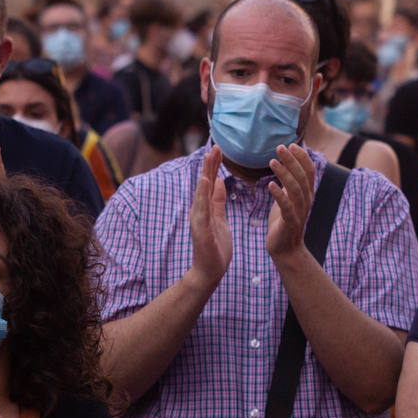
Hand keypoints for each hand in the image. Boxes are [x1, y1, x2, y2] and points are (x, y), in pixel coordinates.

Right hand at [190, 146, 232, 283]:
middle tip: (216, 146)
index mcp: (205, 207)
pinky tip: (206, 182)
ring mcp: (198, 219)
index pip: (210, 182)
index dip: (214, 166)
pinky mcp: (201, 229)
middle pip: (204, 183)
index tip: (219, 149)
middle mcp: (199, 210)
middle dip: (210, 165)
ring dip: (205, 175)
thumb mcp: (219, 218)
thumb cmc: (215, 246)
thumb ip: (217, 200)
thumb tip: (216, 181)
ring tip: (209, 159)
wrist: (209, 271)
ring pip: (201, 193)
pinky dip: (203, 195)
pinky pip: (202, 209)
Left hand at [266, 144, 315, 260]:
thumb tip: (286, 164)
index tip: (291, 144)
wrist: (285, 250)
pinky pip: (286, 206)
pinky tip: (270, 185)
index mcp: (307, 194)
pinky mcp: (290, 223)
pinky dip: (279, 195)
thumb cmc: (284, 222)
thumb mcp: (288, 199)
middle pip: (302, 177)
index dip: (302, 157)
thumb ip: (290, 183)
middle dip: (292, 160)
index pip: (309, 171)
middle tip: (280, 147)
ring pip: (295, 189)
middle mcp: (307, 201)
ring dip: (285, 173)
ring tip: (272, 161)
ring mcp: (299, 212)